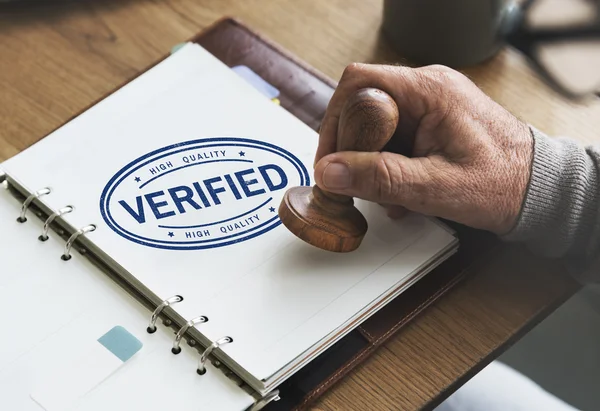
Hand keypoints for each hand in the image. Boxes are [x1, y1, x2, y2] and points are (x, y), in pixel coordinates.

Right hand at [313, 63, 533, 234]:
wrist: (538, 190)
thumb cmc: (503, 184)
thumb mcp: (435, 187)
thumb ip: (380, 178)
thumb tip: (330, 172)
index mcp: (430, 91)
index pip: (359, 85)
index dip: (335, 122)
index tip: (330, 160)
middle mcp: (428, 89)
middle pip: (363, 107)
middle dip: (354, 150)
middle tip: (357, 183)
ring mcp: (430, 105)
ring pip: (376, 126)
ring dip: (372, 163)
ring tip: (390, 194)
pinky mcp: (431, 122)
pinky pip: (394, 137)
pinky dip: (388, 165)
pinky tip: (401, 190)